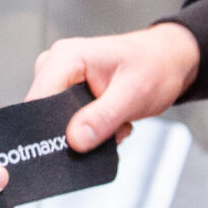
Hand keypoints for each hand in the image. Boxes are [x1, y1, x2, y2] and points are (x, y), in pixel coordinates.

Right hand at [26, 21, 201, 151]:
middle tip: (109, 133)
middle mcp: (58, 66)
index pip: (38, 100)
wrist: (170, 62)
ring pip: (59, 123)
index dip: (47, 129)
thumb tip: (75, 139)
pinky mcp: (70, 94)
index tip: (67, 150)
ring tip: (117, 125)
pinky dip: (92, 131)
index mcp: (66, 57)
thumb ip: (103, 117)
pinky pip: (70, 123)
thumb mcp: (133, 93)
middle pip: (45, 114)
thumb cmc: (155, 66)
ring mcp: (63, 81)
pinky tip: (115, 124)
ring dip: (88, 133)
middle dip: (75, 133)